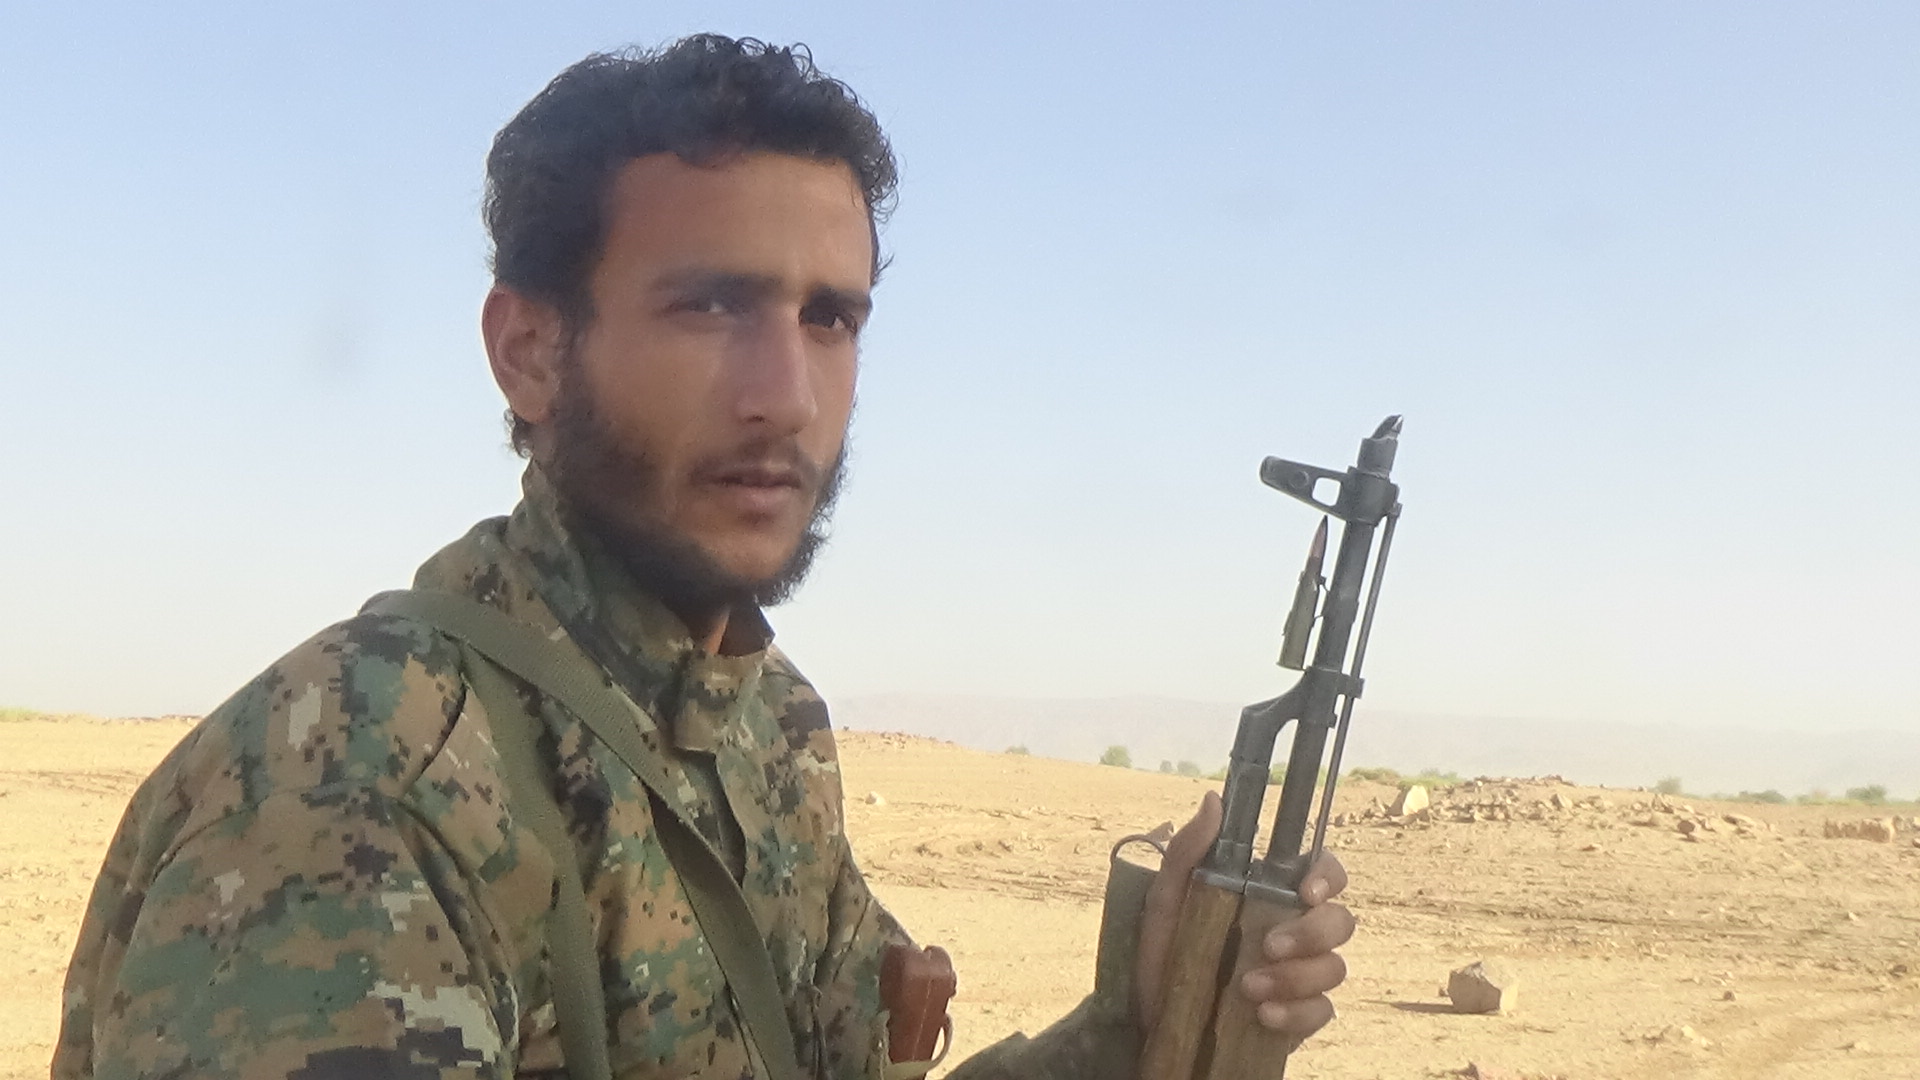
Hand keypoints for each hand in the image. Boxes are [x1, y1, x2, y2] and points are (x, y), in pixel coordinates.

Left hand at [1134, 791, 1354, 1040]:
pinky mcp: (1298, 1015)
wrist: (1148, 1019)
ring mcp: (1300, 974)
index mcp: (1270, 896)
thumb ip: (1186, 852)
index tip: (1307, 891)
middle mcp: (1294, 930)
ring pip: (1335, 967)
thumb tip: (1213, 801)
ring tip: (1248, 988)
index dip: (1328, 876)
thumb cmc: (1160, 953)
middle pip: (1340, 921)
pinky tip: (1263, 1014)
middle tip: (1268, 946)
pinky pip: (1322, 1011)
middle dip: (1312, 933)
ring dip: (1296, 977)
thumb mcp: (1164, 900)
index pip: (1323, 873)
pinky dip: (1297, 1013)